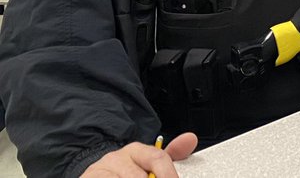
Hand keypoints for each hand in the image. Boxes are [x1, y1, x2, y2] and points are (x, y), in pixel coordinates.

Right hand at [81, 133, 196, 177]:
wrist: (94, 176)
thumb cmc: (125, 172)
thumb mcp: (148, 162)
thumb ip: (170, 154)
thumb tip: (190, 139)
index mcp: (135, 150)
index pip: (157, 158)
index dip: (168, 174)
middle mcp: (116, 159)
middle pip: (140, 176)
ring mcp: (99, 171)